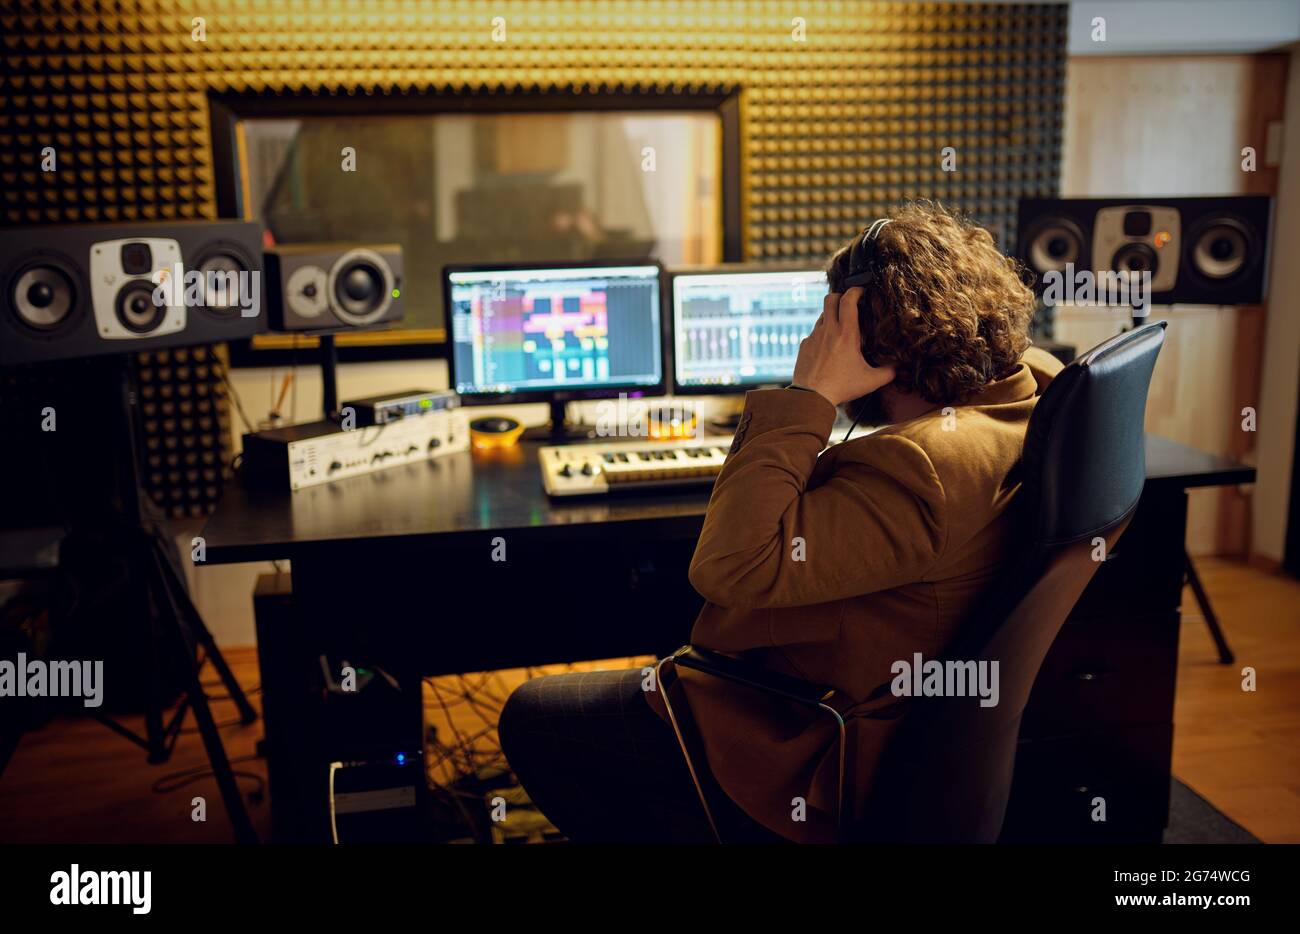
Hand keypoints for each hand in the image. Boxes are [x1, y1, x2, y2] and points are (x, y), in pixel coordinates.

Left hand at [792, 288, 895, 406]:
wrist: (811, 397)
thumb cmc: (841, 387)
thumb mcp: (870, 381)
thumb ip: (888, 372)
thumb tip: (899, 368)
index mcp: (846, 333)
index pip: (849, 300)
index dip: (856, 290)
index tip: (862, 291)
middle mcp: (828, 330)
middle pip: (830, 298)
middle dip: (840, 296)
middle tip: (849, 303)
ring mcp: (814, 337)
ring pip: (822, 316)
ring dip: (831, 316)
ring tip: (840, 328)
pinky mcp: (804, 346)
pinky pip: (813, 334)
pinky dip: (821, 335)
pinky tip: (827, 348)